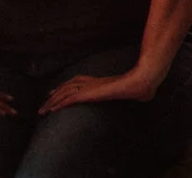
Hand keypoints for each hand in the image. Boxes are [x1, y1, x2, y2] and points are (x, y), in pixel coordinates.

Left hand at [40, 71, 157, 112]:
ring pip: (65, 93)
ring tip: (42, 110)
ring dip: (52, 101)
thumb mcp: (135, 91)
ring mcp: (90, 87)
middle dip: (55, 94)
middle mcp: (93, 82)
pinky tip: (51, 110)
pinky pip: (69, 99)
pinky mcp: (89, 94)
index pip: (79, 80)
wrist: (140, 84)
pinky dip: (58, 104)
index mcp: (101, 80)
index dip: (67, 85)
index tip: (57, 90)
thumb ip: (136, 92)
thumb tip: (148, 95)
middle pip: (68, 85)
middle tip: (45, 101)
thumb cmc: (141, 87)